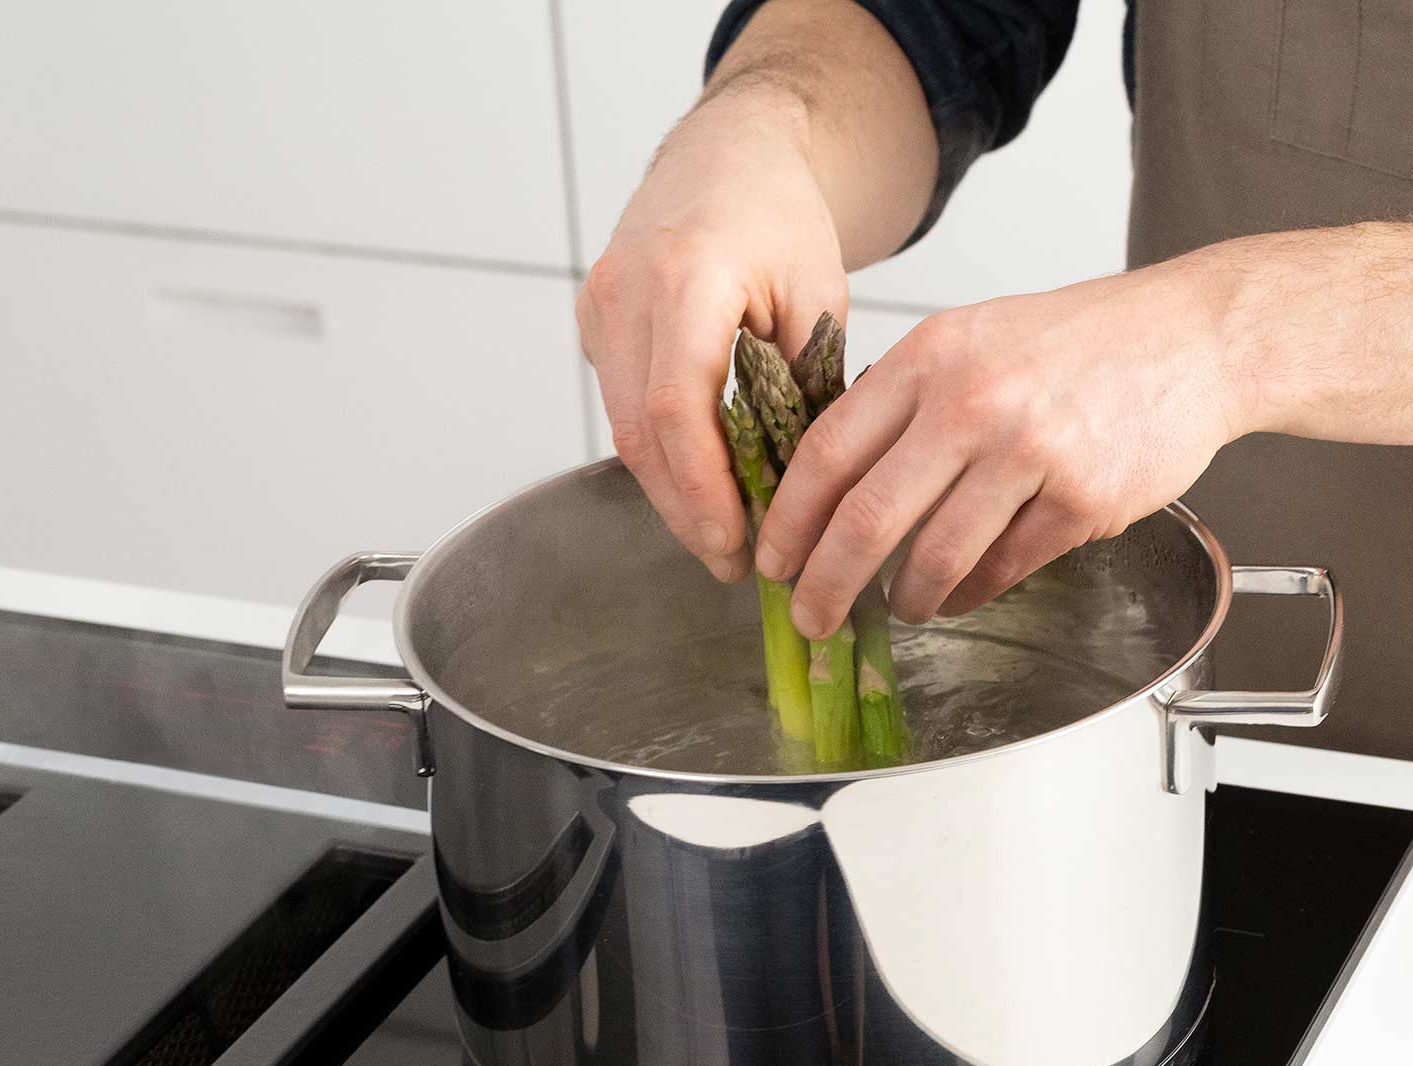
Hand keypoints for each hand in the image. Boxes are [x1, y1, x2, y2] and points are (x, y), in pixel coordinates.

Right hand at [576, 88, 848, 582]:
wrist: (729, 155)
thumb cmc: (782, 218)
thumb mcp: (818, 297)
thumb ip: (803, 388)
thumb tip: (798, 493)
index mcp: (689, 275)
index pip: (675, 408)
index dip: (701, 490)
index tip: (734, 546)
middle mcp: (627, 289)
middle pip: (638, 431)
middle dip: (685, 510)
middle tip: (732, 564)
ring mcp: (600, 304)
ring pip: (622, 427)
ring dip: (670, 489)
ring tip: (722, 536)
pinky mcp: (594, 320)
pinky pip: (621, 404)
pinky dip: (659, 451)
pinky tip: (701, 484)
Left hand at [755, 265, 1252, 637]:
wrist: (1192, 338)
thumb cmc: (1079, 341)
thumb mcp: (973, 337)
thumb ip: (906, 395)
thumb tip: (834, 475)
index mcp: (930, 357)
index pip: (828, 449)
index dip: (790, 516)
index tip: (773, 557)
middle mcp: (972, 402)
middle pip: (868, 515)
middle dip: (827, 582)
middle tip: (811, 616)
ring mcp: (1029, 452)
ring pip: (936, 555)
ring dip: (905, 598)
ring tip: (897, 608)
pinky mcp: (1081, 499)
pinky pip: (1003, 569)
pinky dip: (970, 594)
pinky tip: (957, 597)